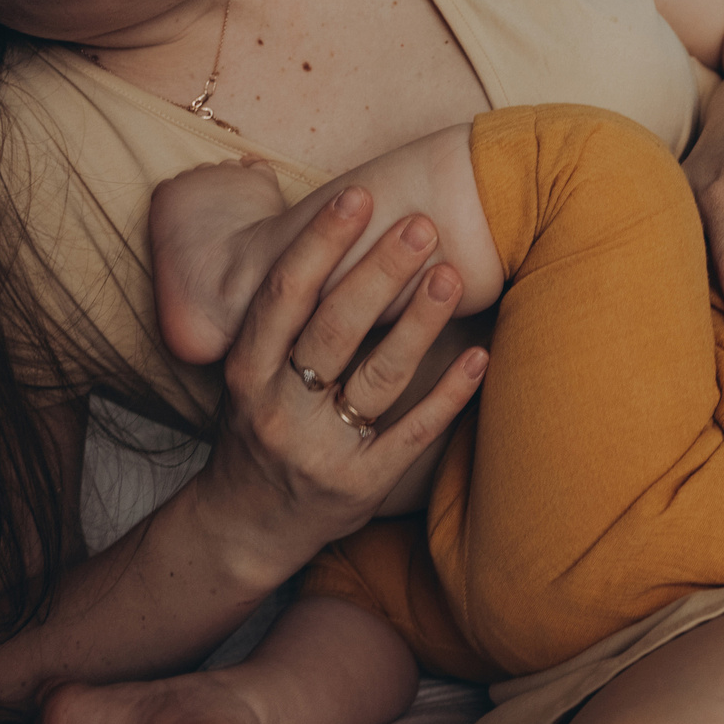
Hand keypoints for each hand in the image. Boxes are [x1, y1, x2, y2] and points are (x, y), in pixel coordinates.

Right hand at [190, 188, 487, 590]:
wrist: (243, 527)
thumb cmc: (257, 427)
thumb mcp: (246, 375)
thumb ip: (280, 318)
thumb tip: (329, 232)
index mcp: (246, 373)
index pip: (284, 296)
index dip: (320, 243)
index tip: (359, 196)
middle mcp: (278, 410)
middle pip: (335, 329)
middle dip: (379, 272)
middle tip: (422, 224)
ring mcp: (321, 450)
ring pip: (379, 378)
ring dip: (420, 322)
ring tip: (452, 275)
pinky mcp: (361, 486)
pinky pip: (412, 433)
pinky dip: (448, 394)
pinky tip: (479, 356)